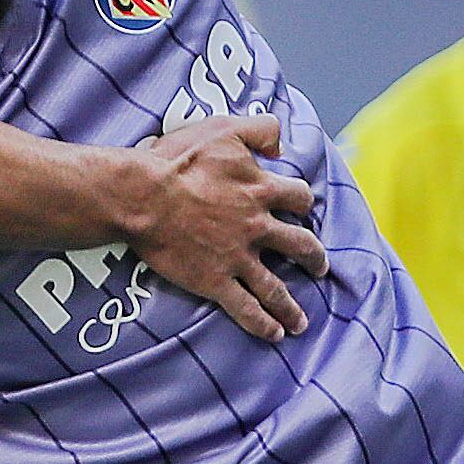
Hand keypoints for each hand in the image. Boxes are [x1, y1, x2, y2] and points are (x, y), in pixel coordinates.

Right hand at [120, 117, 324, 341]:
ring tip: (301, 321)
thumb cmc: (178, 160)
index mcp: (261, 189)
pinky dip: (263, 324)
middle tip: (318, 267)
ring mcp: (238, 257)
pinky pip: (246, 308)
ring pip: (276, 287)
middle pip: (300, 245)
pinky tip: (275, 334)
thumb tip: (280, 143)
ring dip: (291, 305)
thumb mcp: (224, 129)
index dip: (302, 202)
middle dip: (313, 258)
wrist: (144, 197)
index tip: (302, 209)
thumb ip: (260, 130)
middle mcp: (257, 226)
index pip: (298, 198)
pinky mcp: (216, 280)